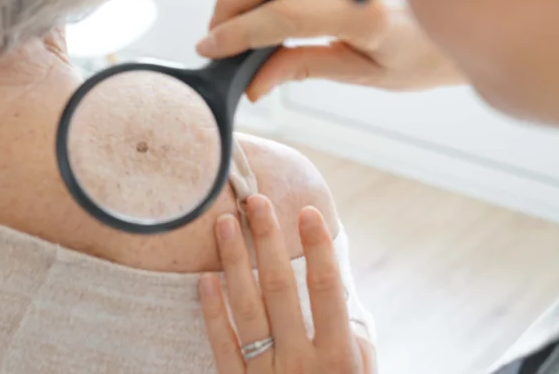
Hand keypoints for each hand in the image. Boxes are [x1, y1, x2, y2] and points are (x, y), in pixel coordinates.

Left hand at [198, 195, 376, 373]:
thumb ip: (351, 340)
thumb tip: (335, 293)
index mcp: (337, 356)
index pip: (326, 288)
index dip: (318, 246)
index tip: (308, 211)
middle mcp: (299, 363)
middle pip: (279, 287)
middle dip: (267, 239)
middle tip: (256, 201)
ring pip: (246, 308)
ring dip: (235, 261)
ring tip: (225, 224)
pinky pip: (222, 345)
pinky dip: (212, 311)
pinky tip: (206, 278)